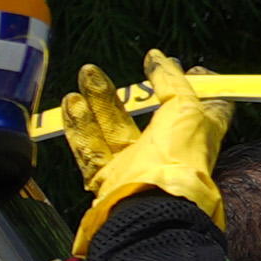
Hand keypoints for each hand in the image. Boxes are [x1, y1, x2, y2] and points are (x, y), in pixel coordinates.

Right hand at [52, 55, 228, 248]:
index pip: (188, 103)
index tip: (161, 64)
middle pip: (136, 115)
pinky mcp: (107, 177)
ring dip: (94, 102)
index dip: (177, 82)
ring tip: (82, 76)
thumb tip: (159, 58)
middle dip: (117, 92)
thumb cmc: (179, 156)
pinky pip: (89, 149)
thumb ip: (171, 80)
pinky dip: (79, 126)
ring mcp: (133, 164)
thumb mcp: (186, 107)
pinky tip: (70, 105)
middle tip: (95, 69)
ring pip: (109, 129)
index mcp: (191, 132)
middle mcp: (161, 149)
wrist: (151, 202)